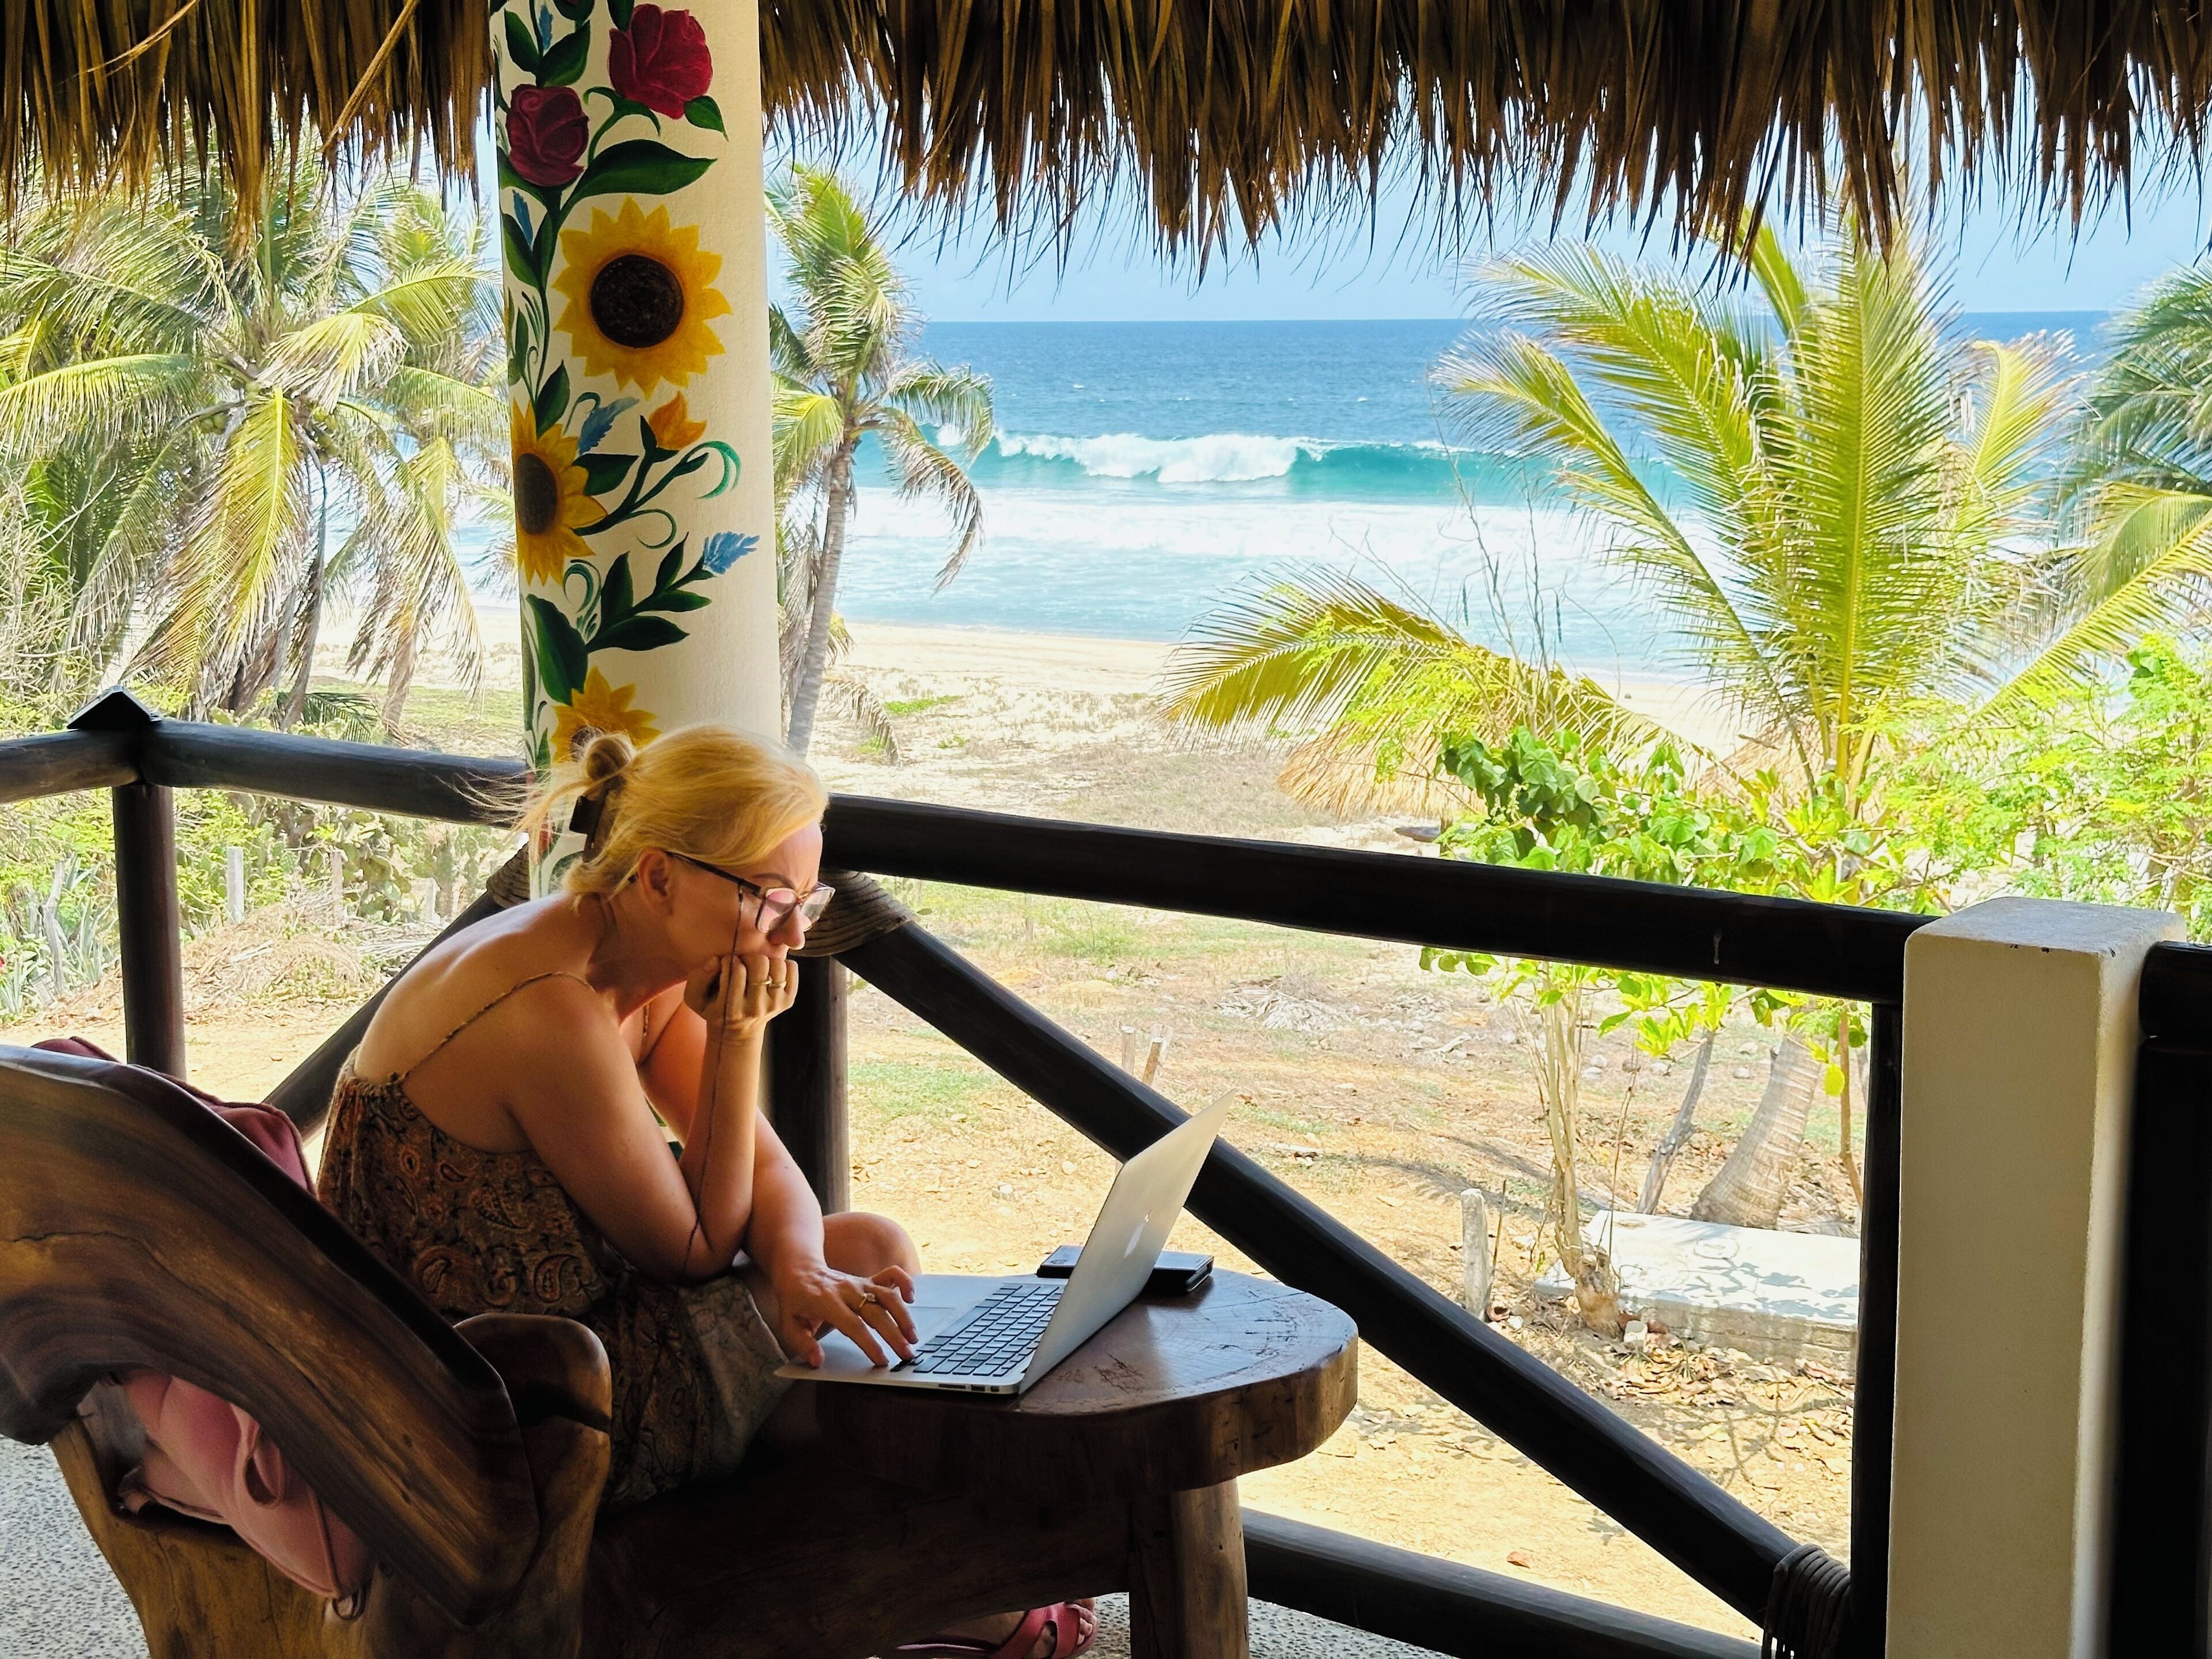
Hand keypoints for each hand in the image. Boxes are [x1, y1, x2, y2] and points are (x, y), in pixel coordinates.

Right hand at [684, 952, 796, 1042]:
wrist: (739, 1032)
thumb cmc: (714, 1008)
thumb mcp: (695, 998)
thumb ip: (698, 978)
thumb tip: (716, 959)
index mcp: (732, 1008)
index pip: (736, 970)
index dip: (729, 960)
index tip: (727, 963)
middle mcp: (756, 1008)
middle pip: (759, 963)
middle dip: (749, 957)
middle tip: (743, 963)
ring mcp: (774, 1005)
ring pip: (777, 964)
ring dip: (765, 960)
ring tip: (756, 968)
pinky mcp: (788, 1000)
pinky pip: (791, 968)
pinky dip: (782, 963)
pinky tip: (769, 972)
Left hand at [772, 1259, 917, 1368]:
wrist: (798, 1268)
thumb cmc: (793, 1300)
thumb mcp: (787, 1324)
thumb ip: (801, 1344)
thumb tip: (817, 1361)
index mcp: (826, 1302)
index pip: (853, 1325)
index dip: (869, 1344)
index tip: (882, 1360)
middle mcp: (847, 1290)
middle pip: (876, 1313)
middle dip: (894, 1335)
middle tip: (906, 1355)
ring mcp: (859, 1283)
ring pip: (888, 1296)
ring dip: (903, 1316)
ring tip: (913, 1337)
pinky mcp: (867, 1279)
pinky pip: (891, 1275)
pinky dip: (904, 1282)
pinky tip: (911, 1298)